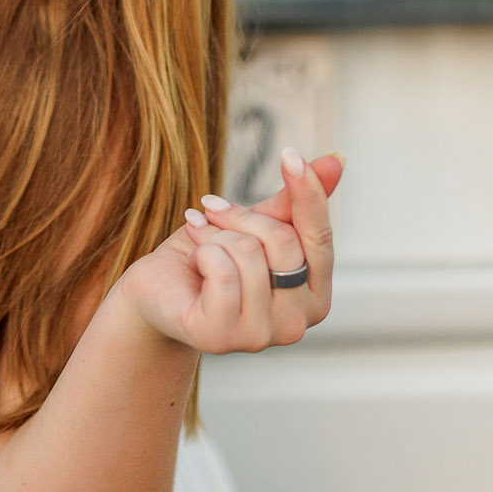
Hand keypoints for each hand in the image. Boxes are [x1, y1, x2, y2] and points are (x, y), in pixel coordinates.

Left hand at [117, 149, 340, 354]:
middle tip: (211, 211)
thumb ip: (294, 202)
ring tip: (198, 244)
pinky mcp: (222, 337)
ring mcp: (261, 336)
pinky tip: (192, 264)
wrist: (157, 291)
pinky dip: (200, 253)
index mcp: (314, 296)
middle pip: (282, 241)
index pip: (320, 237)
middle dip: (240, 216)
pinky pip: (221, 271)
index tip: (290, 154)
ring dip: (213, 235)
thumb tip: (335, 160)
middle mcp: (296, 323)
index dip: (308, 193)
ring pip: (248, 252)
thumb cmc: (210, 257)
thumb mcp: (253, 224)